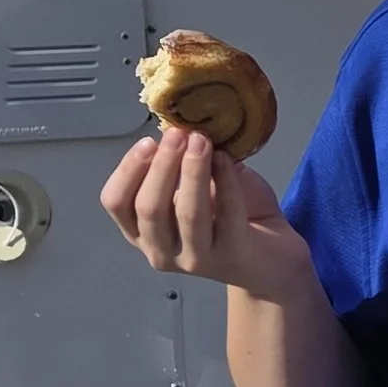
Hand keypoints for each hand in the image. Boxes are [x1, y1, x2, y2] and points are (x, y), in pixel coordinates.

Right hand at [100, 128, 315, 299]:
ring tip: (202, 140)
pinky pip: (227, 214)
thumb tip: (180, 127)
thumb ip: (181, 164)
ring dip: (192, 171)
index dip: (128, 170)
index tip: (147, 142)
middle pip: (148, 208)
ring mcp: (195, 259)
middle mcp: (161, 251)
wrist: (270, 255)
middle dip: (162, 165)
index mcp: (142, 232)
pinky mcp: (231, 256)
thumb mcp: (194, 187)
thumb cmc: (227, 219)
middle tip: (178, 134)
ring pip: (186, 213)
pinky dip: (226, 181)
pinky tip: (227, 159)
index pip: (116, 203)